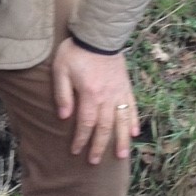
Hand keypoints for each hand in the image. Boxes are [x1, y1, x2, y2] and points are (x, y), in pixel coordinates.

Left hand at [51, 40, 139, 165]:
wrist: (99, 34)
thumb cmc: (76, 51)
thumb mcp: (61, 70)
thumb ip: (62, 94)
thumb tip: (64, 117)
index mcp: (90, 95)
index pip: (85, 124)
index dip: (80, 139)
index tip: (76, 151)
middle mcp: (107, 97)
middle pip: (104, 127)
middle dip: (99, 146)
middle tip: (94, 161)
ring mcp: (119, 92)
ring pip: (122, 121)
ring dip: (120, 140)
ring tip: (120, 156)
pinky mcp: (126, 86)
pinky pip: (132, 107)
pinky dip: (133, 121)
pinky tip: (134, 133)